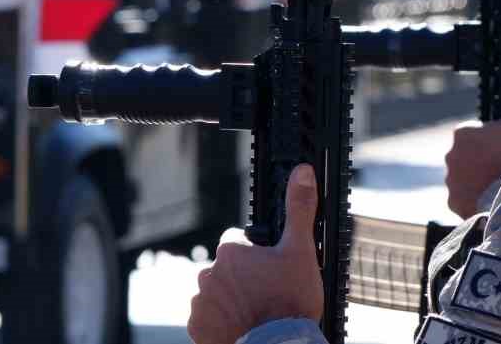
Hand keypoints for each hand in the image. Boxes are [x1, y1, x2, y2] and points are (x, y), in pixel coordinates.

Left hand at [188, 165, 323, 343]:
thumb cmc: (289, 303)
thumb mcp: (301, 251)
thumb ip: (299, 209)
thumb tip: (302, 172)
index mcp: (230, 252)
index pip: (238, 243)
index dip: (255, 254)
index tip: (270, 270)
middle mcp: (209, 273)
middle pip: (226, 270)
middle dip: (242, 279)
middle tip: (266, 295)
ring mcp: (201, 302)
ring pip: (216, 294)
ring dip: (231, 301)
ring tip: (256, 314)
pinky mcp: (197, 328)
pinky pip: (207, 320)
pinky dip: (221, 323)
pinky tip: (242, 327)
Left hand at [445, 53, 500, 217]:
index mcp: (463, 133)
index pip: (479, 137)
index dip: (497, 143)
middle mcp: (450, 155)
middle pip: (472, 157)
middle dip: (486, 162)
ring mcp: (450, 180)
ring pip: (466, 178)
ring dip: (479, 181)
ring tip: (500, 187)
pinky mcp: (452, 201)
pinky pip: (462, 199)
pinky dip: (473, 200)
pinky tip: (490, 201)